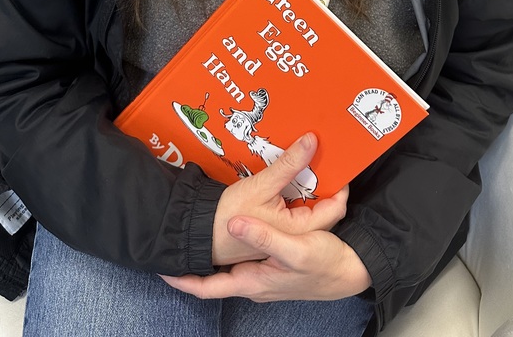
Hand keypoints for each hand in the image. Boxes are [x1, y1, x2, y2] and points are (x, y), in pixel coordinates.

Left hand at [161, 220, 371, 301]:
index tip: (160, 270)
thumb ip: (263, 237)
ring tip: (200, 237)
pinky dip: (240, 244)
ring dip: (217, 255)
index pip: (207, 288)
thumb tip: (232, 225)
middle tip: (177, 246)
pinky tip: (240, 228)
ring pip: (233, 266)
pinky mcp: (277, 266)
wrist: (352, 270)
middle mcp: (255, 283)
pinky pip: (250, 257)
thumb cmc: (324, 263)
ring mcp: (266, 276)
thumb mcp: (295, 248)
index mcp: (253, 281)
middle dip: (196, 266)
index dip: (183, 280)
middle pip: (216, 278)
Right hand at [210, 132, 347, 265]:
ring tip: (306, 158)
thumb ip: (289, 164)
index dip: (340, 183)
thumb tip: (311, 141)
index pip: (335, 207)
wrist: (202, 231)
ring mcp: (287, 231)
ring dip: (307, 182)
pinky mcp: (276, 226)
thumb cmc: (229, 215)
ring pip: (307, 203)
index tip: (338, 160)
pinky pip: (293, 205)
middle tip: (322, 154)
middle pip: (323, 203)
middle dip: (323, 179)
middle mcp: (297, 233)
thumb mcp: (262, 185)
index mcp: (300, 228)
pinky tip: (288, 173)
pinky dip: (294, 189)